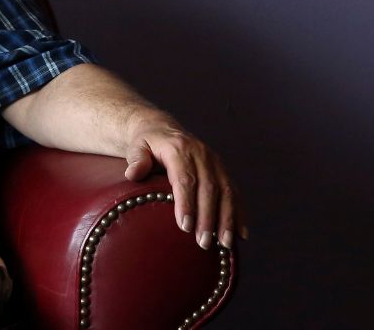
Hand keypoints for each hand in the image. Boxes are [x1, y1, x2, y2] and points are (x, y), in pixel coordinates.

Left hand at [123, 121, 245, 250]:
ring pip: (225, 192)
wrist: (161, 129)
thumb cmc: (146, 143)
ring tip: (224, 244)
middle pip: (208, 189)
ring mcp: (215, 163)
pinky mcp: (222, 171)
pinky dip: (238, 214)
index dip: (186, 203)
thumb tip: (132, 174)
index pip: (185, 179)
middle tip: (202, 242)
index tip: (185, 227)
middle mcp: (201, 154)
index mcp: (179, 149)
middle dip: (207, 218)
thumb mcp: (136, 146)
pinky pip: (234, 193)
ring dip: (227, 219)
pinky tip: (240, 234)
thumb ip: (136, 159)